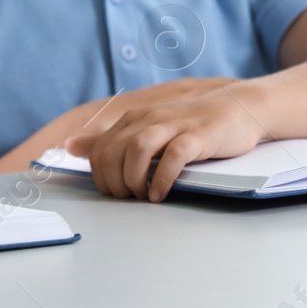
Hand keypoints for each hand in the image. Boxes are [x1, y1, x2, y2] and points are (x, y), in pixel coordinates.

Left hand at [64, 82, 267, 201]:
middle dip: (115, 182)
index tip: (116, 194)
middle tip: (129, 199)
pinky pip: (173, 156)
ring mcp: (172, 126)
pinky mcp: (196, 136)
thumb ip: (110, 139)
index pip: (100, 151)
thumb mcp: (146, 129)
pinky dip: (162, 178)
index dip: (102, 178)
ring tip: (142, 196)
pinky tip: (162, 194)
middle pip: (114, 152)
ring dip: (134, 178)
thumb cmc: (190, 125)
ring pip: (137, 149)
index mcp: (133, 120)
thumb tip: (70, 146)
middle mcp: (148, 119)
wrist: (237, 109)